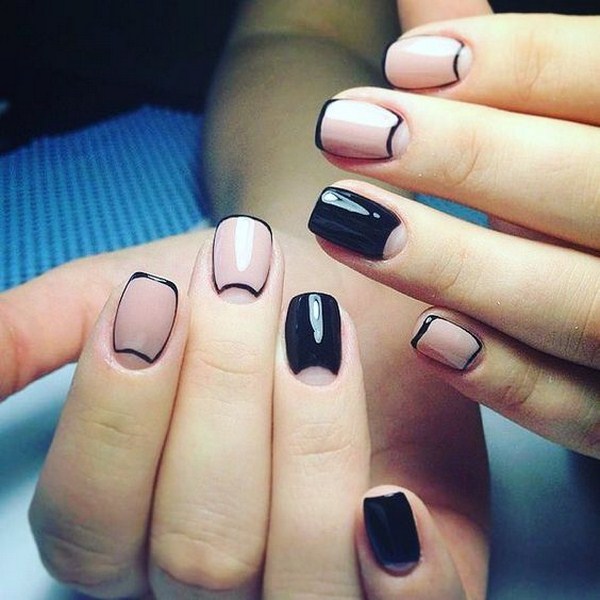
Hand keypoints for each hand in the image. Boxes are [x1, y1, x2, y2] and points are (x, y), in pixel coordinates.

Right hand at [28, 219, 485, 598]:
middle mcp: (212, 582)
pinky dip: (407, 575)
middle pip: (196, 550)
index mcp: (130, 529)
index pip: (89, 526)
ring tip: (316, 331)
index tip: (155, 297)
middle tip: (245, 280)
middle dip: (221, 397)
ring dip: (307, 446)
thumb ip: (33, 334)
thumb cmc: (231, 292)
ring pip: (299, 578)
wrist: (331, 278)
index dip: (115, 413)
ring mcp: (312, 585)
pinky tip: (392, 493)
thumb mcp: (124, 292)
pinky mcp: (412, 575)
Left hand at [310, 10, 599, 457]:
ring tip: (348, 221)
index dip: (520, 65)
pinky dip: (506, 378)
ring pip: (578, 305)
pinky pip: (578, 409)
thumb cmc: (575, 202)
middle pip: (593, 187)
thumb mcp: (562, 130)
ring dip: (458, 265)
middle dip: (469, 156)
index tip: (405, 62)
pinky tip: (426, 336)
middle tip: (345, 128)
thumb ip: (515, 75)